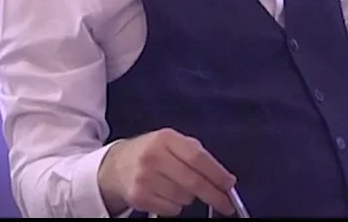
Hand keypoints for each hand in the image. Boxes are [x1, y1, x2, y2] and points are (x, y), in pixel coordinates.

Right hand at [97, 128, 237, 216]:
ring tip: (180, 187)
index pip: (197, 157)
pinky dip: (176, 206)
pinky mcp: (137, 197)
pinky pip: (170, 209)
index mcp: (166, 138)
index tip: (230, 185)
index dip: (216, 173)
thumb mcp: (173, 143)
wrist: (118, 164)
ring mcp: (143, 178)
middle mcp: (153, 157)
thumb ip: (197, 155)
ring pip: (183, 198)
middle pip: (192, 181)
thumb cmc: (155, 152)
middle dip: (214, 195)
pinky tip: (167, 194)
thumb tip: (224, 179)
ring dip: (190, 197)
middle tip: (226, 204)